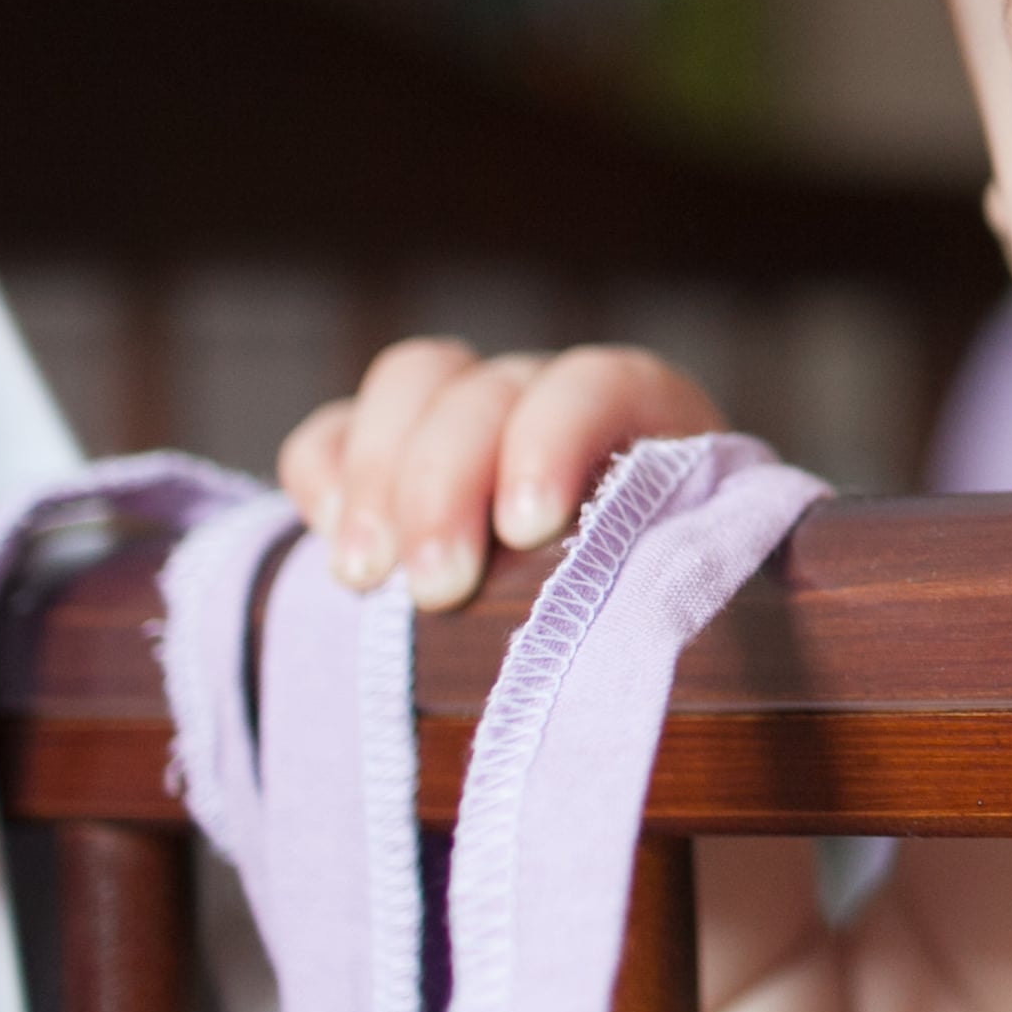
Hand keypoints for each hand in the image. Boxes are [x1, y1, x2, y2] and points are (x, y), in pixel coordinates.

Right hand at [274, 338, 723, 611]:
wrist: (631, 630)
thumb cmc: (673, 613)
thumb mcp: (688, 587)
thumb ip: (666, 576)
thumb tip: (646, 616)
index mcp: (648, 414)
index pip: (599, 381)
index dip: (556, 438)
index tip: (531, 530)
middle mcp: (554, 396)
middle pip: (489, 389)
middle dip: (448, 484)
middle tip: (438, 590)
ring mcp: (469, 413)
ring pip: (414, 382)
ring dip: (377, 477)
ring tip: (367, 577)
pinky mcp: (391, 453)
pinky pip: (337, 427)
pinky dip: (323, 472)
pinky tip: (325, 542)